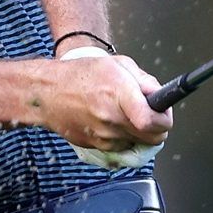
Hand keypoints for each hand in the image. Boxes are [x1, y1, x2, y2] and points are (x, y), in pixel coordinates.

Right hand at [37, 47, 172, 155]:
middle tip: (149, 114)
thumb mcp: (117, 65)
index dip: (165, 120)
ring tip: (124, 114)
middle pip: (153, 138)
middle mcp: (112, 118)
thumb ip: (144, 81)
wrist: (47, 92)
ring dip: (138, 133)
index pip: (154, 122)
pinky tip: (110, 121)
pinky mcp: (95, 146)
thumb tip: (161, 96)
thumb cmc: (80, 74)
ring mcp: (103, 136)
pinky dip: (122, 138)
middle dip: (157, 128)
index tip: (164, 113)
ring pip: (138, 144)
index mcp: (119, 94)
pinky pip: (121, 148)